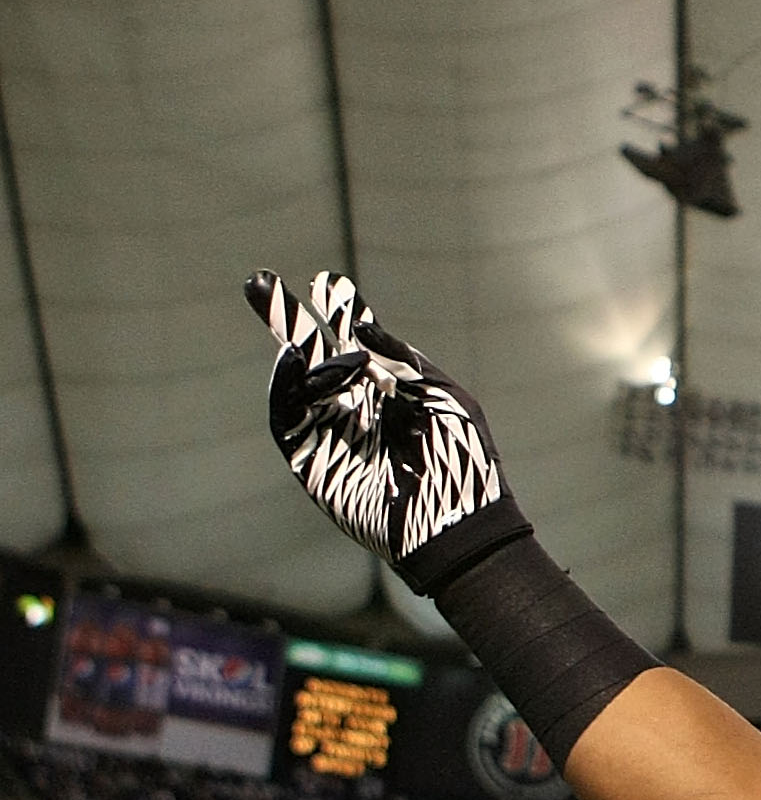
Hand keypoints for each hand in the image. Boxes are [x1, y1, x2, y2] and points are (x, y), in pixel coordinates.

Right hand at [244, 270, 518, 589]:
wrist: (455, 520)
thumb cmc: (462, 457)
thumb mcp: (441, 395)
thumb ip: (401, 359)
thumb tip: (360, 328)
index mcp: (390, 386)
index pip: (355, 340)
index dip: (339, 310)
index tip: (324, 281)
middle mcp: (355, 402)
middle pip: (312, 352)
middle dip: (285, 317)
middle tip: (258, 279)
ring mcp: (329, 428)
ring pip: (297, 381)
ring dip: (295, 351)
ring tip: (301, 338)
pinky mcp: (310, 458)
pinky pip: (286, 418)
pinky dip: (284, 387)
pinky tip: (292, 358)